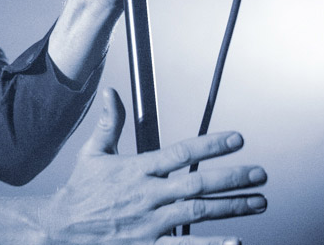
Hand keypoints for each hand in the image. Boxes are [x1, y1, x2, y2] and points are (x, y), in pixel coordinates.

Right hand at [0, 89, 266, 244]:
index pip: (180, 153)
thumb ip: (109, 123)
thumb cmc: (81, 190)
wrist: (63, 226)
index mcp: (137, 169)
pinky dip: (212, 244)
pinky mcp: (149, 244)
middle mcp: (147, 194)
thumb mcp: (93, 152)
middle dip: (233, 178)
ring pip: (199, 212)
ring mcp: (150, 221)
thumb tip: (112, 93)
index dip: (210, 145)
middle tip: (260, 174)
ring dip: (232, 207)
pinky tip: (235, 241)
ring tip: (259, 202)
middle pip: (198, 184)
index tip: (236, 139)